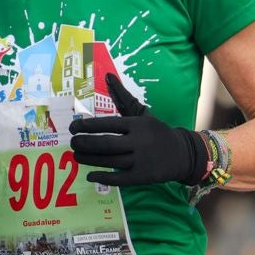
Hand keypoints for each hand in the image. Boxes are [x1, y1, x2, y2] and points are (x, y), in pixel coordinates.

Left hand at [69, 74, 207, 186]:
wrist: (182, 153)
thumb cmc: (155, 131)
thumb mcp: (141, 113)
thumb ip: (122, 96)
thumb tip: (107, 76)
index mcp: (137, 124)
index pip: (107, 124)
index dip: (87, 126)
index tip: (72, 128)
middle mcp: (139, 141)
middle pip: (106, 143)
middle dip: (85, 143)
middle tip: (72, 143)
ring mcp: (141, 160)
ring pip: (110, 161)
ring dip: (89, 159)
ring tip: (76, 156)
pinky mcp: (142, 176)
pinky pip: (119, 179)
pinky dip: (103, 177)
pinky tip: (90, 176)